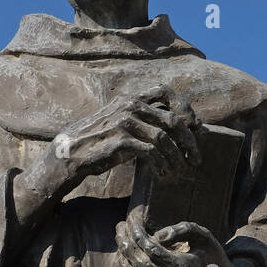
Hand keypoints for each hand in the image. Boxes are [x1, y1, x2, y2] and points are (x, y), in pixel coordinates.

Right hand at [49, 91, 201, 189]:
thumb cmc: (98, 142)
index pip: (166, 92)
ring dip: (177, 157)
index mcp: (131, 97)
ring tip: (181, 171)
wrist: (70, 154)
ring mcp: (125, 122)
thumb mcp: (119, 123)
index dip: (185, 108)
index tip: (194, 128)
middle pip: (172, 118)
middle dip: (189, 141)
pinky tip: (164, 175)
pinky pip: (152, 152)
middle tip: (196, 159)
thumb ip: (141, 120)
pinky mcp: (121, 141)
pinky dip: (162, 165)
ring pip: (165, 138)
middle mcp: (129, 105)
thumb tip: (170, 128)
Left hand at [116, 212, 256, 266]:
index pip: (149, 247)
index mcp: (181, 266)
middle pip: (137, 261)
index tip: (130, 221)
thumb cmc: (214, 261)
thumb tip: (158, 235)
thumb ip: (183, 229)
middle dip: (125, 242)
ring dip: (122, 257)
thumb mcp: (205, 238)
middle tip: (119, 228)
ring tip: (120, 242)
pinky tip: (125, 261)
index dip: (136, 232)